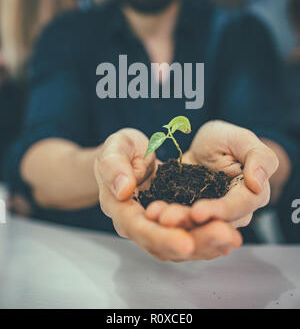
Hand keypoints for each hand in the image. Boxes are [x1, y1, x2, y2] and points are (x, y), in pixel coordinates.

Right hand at [94, 128, 241, 260]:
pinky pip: (191, 236)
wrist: (129, 156)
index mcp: (120, 208)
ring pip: (181, 246)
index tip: (186, 242)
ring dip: (208, 244)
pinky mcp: (173, 224)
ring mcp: (157, 227)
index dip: (162, 237)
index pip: (139, 228)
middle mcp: (138, 225)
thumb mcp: (115, 147)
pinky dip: (210, 239)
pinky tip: (229, 237)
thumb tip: (123, 188)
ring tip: (232, 237)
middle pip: (165, 245)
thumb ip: (114, 165)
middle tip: (223, 235)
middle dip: (196, 242)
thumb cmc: (121, 150)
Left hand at [146, 120, 278, 229]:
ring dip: (174, 225)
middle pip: (213, 225)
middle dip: (189, 223)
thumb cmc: (227, 141)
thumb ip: (258, 157)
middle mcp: (232, 214)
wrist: (203, 148)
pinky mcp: (188, 216)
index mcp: (251, 195)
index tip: (197, 212)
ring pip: (194, 228)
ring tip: (155, 215)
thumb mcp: (242, 139)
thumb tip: (258, 182)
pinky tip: (150, 214)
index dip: (218, 212)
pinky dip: (164, 219)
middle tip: (166, 218)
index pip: (238, 208)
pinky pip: (178, 222)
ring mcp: (209, 218)